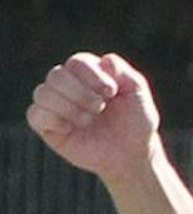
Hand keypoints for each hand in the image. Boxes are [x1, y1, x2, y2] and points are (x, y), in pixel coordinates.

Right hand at [24, 53, 161, 179]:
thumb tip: (105, 60)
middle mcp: (68, 86)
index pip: (77, 62)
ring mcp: (56, 106)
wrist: (132, 153)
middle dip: (80, 93)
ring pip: (42, 93)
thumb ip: (123, 73)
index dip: (92, 75)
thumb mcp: (137, 93)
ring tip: (87, 120)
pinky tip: (70, 128)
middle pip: (56, 75)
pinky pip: (34, 115)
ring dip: (68, 107)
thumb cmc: (136, 121)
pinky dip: (52, 119)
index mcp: (89, 74)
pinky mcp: (48, 127)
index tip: (112, 92)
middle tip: (100, 107)